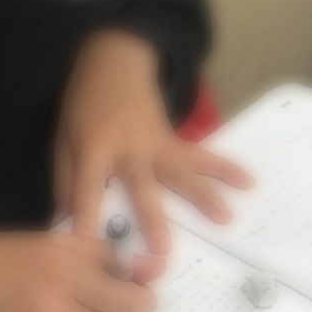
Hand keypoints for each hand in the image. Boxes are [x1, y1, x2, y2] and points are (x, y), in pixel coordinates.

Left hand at [54, 29, 253, 254]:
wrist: (113, 62)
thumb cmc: (82, 105)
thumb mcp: (62, 138)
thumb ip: (66, 180)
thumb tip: (66, 222)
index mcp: (94, 146)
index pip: (88, 184)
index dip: (86, 210)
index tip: (87, 238)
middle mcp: (129, 148)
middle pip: (141, 185)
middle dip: (152, 217)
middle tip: (165, 248)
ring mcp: (156, 143)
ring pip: (182, 172)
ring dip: (204, 196)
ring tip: (226, 219)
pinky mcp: (173, 140)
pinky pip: (200, 157)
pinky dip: (225, 168)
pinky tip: (249, 181)